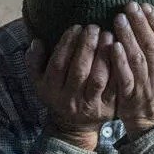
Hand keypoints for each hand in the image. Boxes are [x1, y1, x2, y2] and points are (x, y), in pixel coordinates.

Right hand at [27, 25, 117, 148]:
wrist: (73, 126)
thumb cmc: (57, 94)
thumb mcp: (39, 81)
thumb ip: (33, 61)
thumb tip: (37, 41)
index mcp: (51, 90)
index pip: (58, 64)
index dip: (67, 44)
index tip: (76, 27)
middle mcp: (69, 99)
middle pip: (79, 70)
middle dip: (87, 46)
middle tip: (94, 27)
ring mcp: (90, 105)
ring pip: (98, 78)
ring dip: (103, 55)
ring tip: (107, 35)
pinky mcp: (108, 108)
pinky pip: (114, 87)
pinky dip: (117, 69)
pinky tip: (120, 52)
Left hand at [110, 2, 153, 136]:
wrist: (153, 120)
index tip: (146, 6)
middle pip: (152, 46)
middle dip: (140, 24)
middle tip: (129, 6)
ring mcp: (147, 87)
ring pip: (138, 58)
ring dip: (128, 37)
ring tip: (119, 19)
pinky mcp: (131, 95)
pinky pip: (125, 75)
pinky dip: (119, 60)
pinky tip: (112, 45)